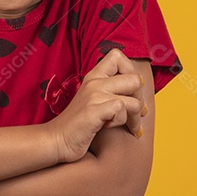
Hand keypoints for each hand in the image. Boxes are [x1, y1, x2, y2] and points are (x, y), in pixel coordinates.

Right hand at [48, 49, 144, 163]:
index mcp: (94, 76)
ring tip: (126, 126)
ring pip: (134, 99)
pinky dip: (122, 121)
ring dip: (134, 117)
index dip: (131, 72)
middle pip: (135, 79)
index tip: (130, 91)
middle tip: (134, 114)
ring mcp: (93, 95)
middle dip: (140, 100)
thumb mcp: (94, 98)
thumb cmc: (79, 123)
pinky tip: (110, 126)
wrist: (56, 139)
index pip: (118, 56)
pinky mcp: (93, 111)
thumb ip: (111, 88)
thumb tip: (140, 85)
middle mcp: (94, 81)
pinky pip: (121, 109)